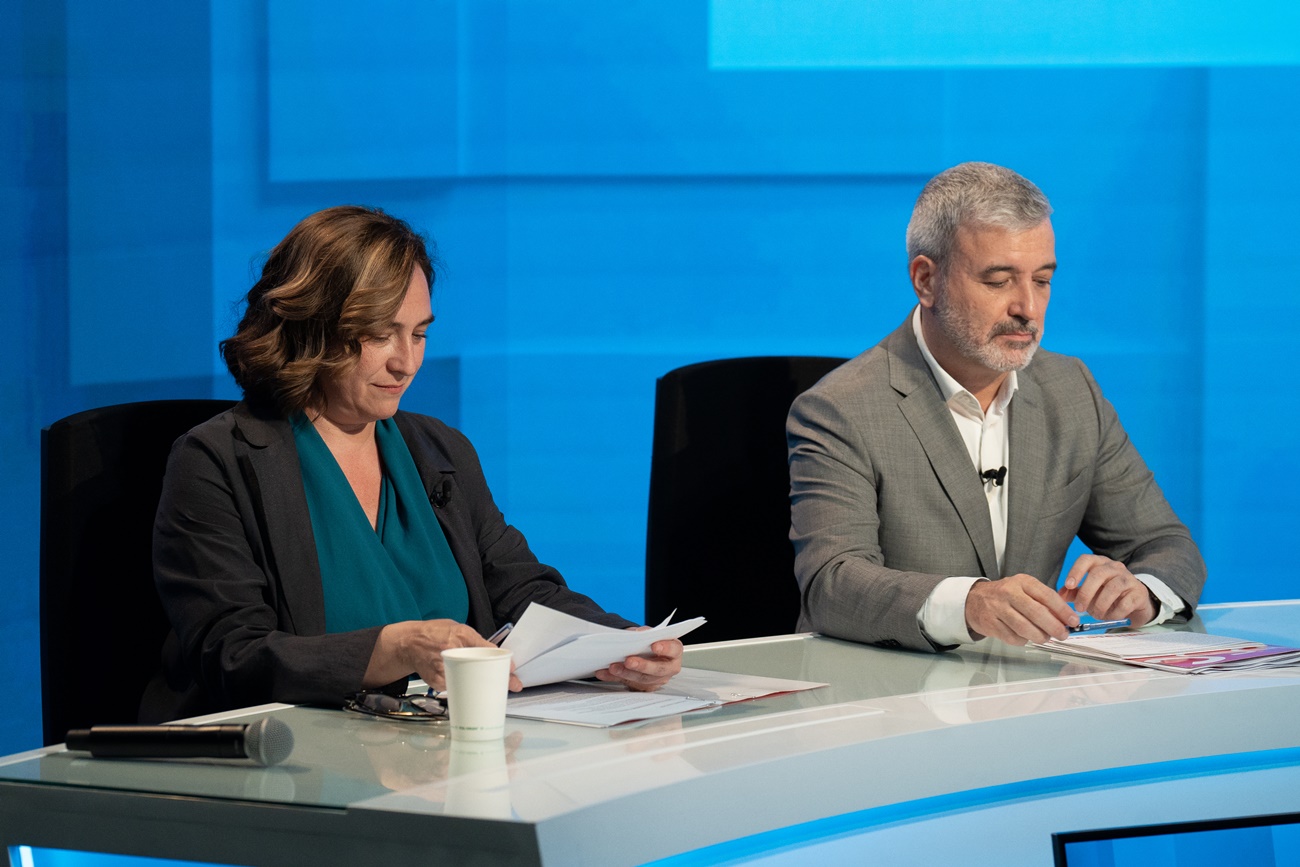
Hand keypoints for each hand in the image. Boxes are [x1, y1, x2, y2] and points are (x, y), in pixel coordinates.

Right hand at [365, 619, 523, 692]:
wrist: (408, 643)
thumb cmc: (434, 633)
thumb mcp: (457, 627)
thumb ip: (475, 640)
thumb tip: (495, 653)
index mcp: (460, 635)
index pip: (487, 650)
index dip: (503, 662)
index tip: (513, 672)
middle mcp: (453, 652)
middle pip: (482, 671)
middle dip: (499, 680)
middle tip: (513, 685)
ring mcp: (444, 670)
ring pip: (471, 683)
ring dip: (484, 686)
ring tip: (492, 687)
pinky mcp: (439, 682)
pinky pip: (457, 688)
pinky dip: (465, 686)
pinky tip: (466, 683)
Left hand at [593, 632, 682, 691]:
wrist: (645, 652)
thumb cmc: (650, 642)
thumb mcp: (650, 634)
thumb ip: (646, 633)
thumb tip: (636, 633)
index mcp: (674, 651)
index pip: (674, 650)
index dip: (666, 648)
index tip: (654, 645)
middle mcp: (668, 667)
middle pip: (657, 669)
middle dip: (642, 665)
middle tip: (629, 661)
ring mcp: (656, 679)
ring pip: (642, 679)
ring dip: (625, 673)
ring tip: (613, 667)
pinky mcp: (642, 686)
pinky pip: (626, 683)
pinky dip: (613, 677)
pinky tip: (603, 673)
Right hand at [965, 573, 1079, 644]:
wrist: (974, 599)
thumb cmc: (1006, 596)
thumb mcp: (1024, 589)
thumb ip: (1044, 601)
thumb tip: (1066, 619)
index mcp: (1022, 582)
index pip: (1047, 596)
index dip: (1063, 610)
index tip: (1074, 621)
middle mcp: (1008, 592)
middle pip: (1037, 613)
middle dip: (1054, 627)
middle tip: (1063, 635)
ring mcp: (997, 608)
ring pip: (1025, 628)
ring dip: (1040, 637)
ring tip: (1046, 638)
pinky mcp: (990, 623)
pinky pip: (1013, 637)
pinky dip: (1023, 640)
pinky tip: (1026, 637)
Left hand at [1059, 554, 1156, 625]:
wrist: (1134, 604)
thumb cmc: (1107, 595)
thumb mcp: (1089, 592)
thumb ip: (1074, 592)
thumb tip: (1059, 595)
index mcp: (1099, 563)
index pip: (1086, 559)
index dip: (1076, 571)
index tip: (1068, 586)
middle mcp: (1114, 567)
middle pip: (1098, 574)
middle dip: (1086, 593)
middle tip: (1079, 608)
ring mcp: (1129, 578)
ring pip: (1113, 587)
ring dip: (1101, 604)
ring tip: (1096, 615)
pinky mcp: (1139, 592)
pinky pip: (1126, 603)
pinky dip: (1115, 613)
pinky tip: (1110, 617)